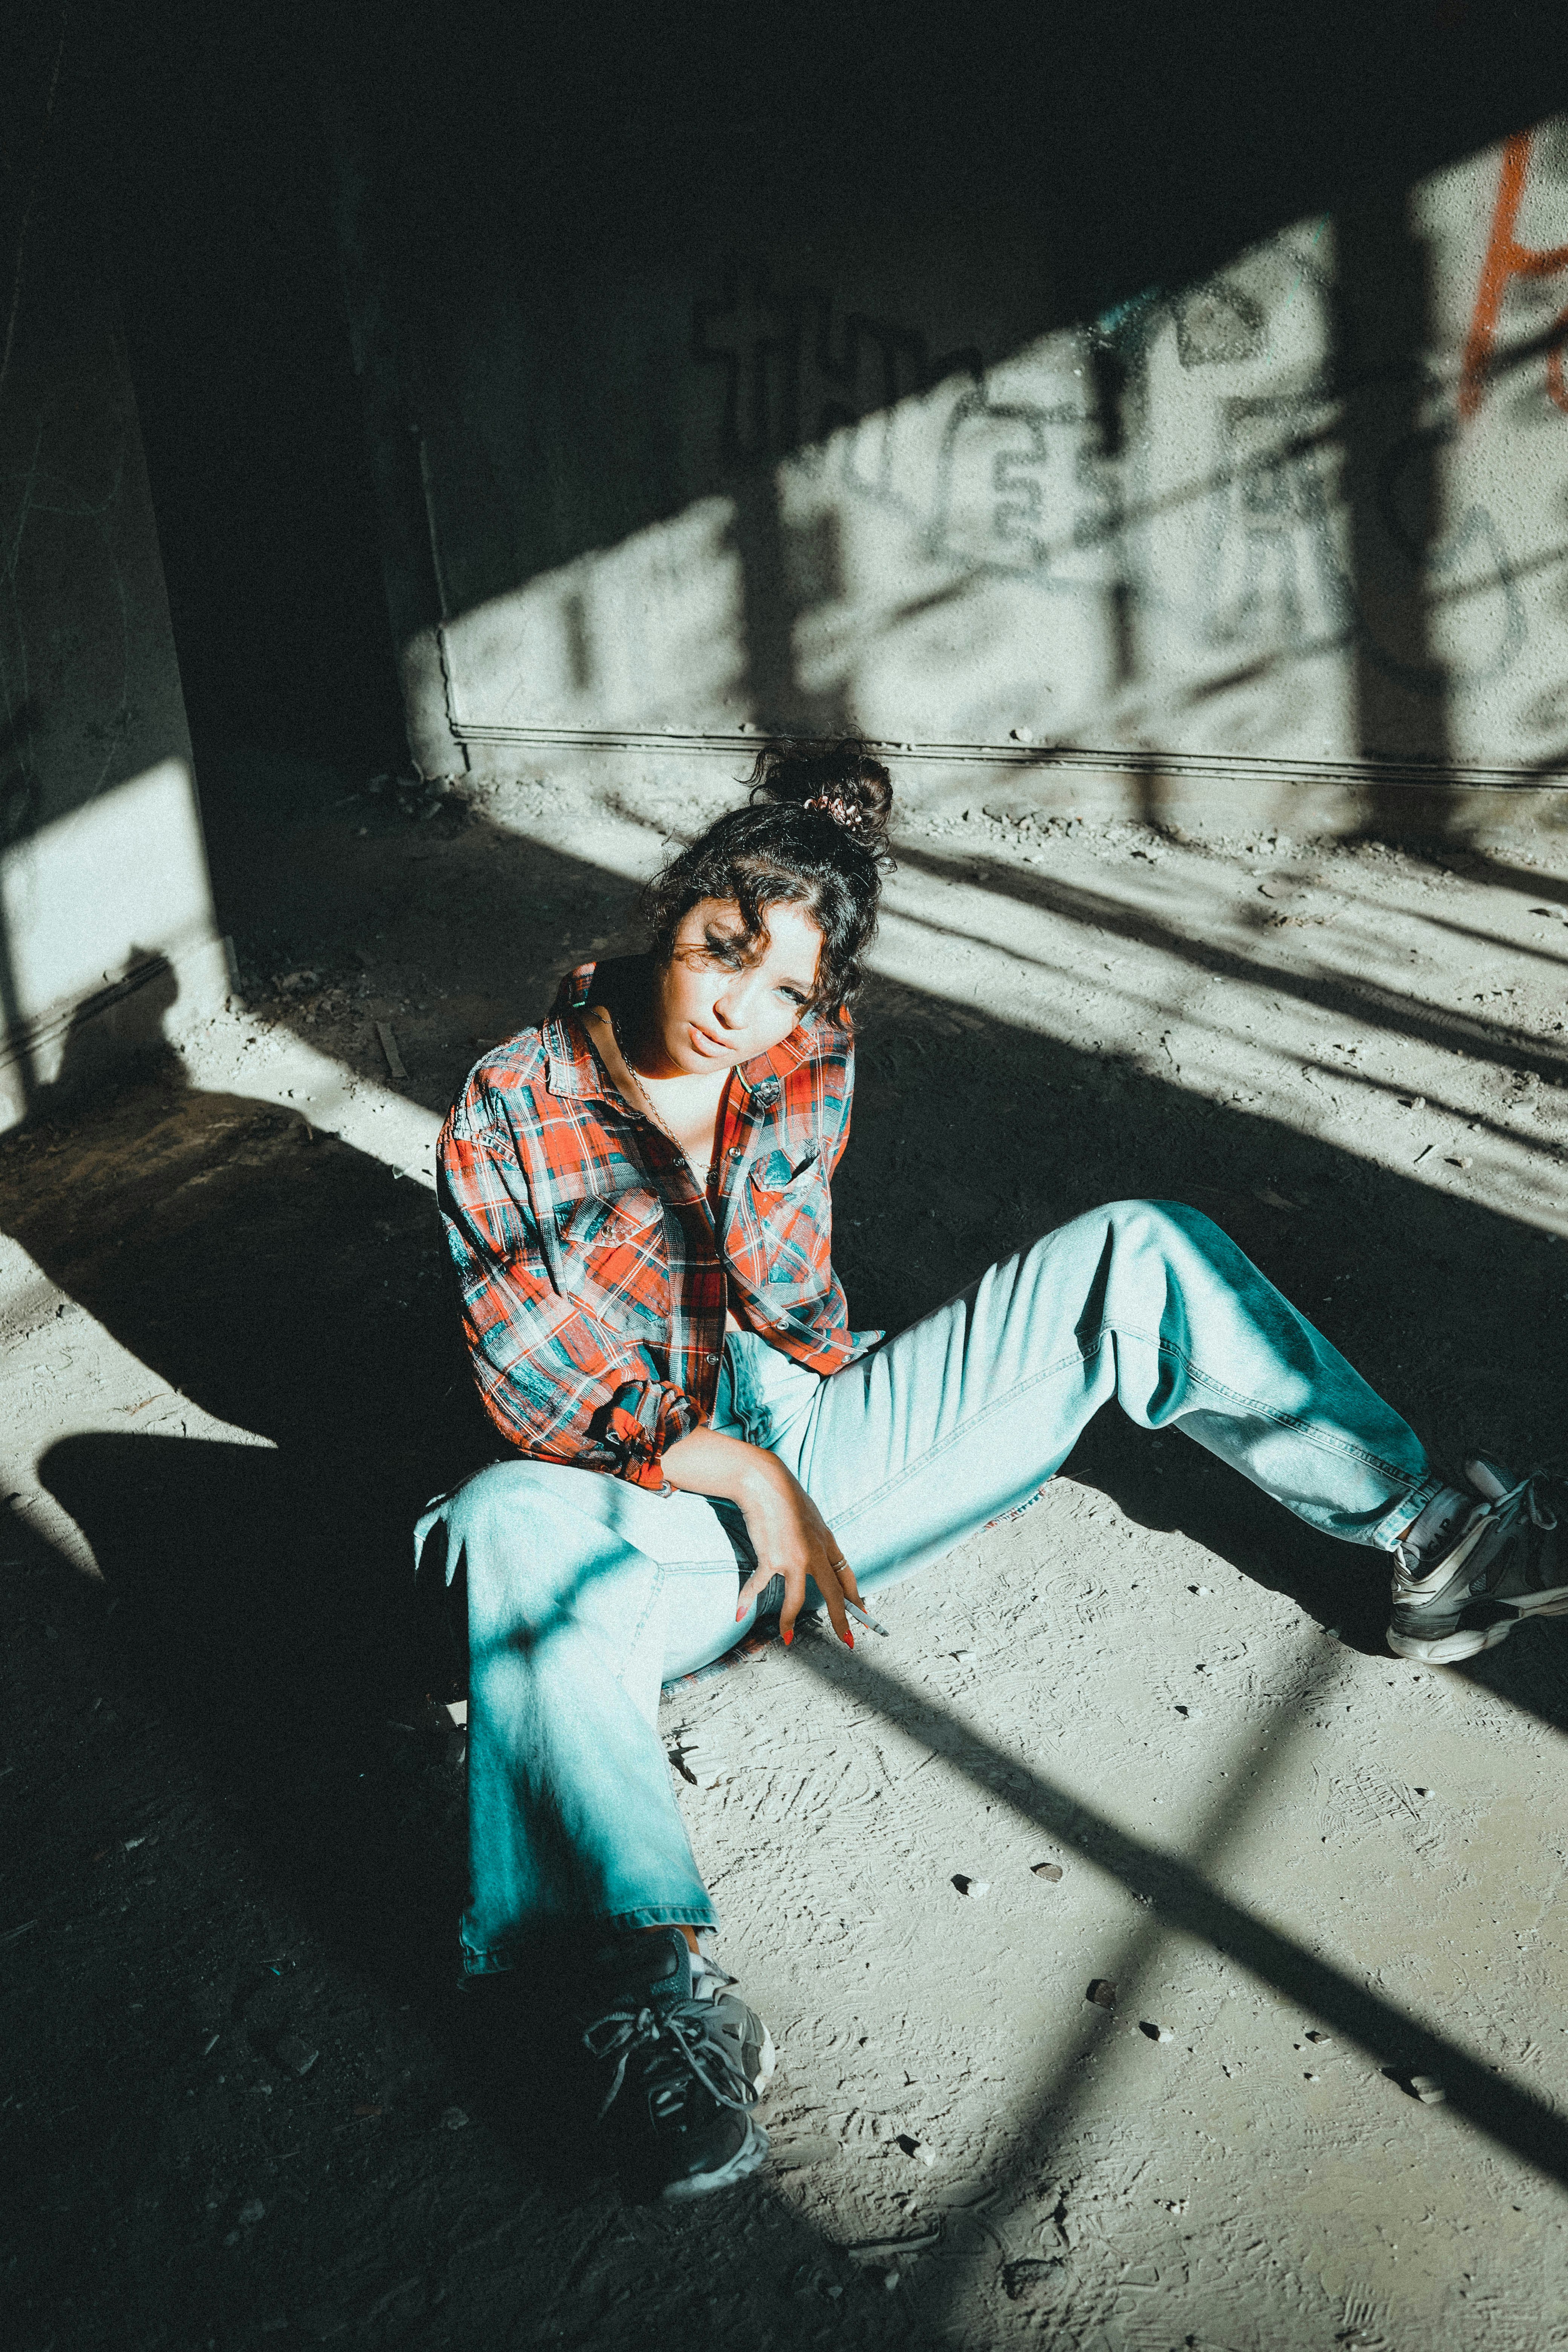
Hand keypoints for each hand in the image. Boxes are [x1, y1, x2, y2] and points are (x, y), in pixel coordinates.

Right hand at [660, 1426, 859, 1648]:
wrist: (765, 1482)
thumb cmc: (785, 1496)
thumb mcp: (811, 1516)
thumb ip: (815, 1538)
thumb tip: (815, 1553)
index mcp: (828, 1542)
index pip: (847, 1576)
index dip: (857, 1598)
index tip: (864, 1615)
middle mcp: (815, 1553)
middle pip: (834, 1594)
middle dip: (843, 1620)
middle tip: (849, 1641)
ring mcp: (794, 1557)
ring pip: (796, 1599)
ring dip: (790, 1621)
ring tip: (788, 1638)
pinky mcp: (771, 1557)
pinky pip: (759, 1586)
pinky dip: (746, 1599)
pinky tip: (740, 1613)